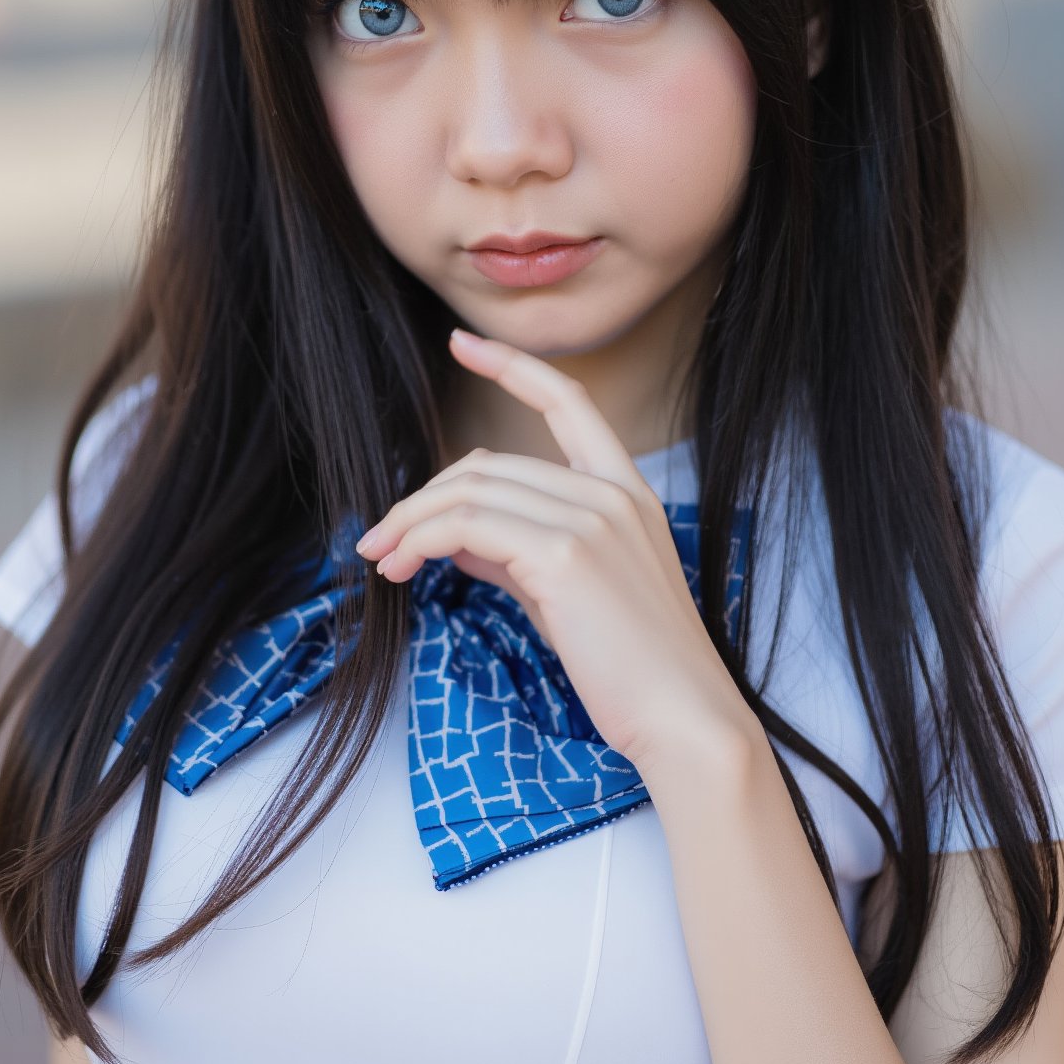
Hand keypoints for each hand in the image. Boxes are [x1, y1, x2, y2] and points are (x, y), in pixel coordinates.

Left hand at [353, 327, 749, 774]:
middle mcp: (611, 493)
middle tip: (379, 542)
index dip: (512, 365)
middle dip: (421, 499)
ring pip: (469, 490)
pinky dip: (421, 540)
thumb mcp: (570, 595)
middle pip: (487, 463)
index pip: (567, 402)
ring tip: (383, 560)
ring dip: (409, 522)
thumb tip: (449, 538)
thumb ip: (517, 553)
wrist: (684, 719)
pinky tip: (406, 569)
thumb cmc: (633, 670)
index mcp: (627, 491)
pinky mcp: (564, 556)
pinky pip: (466, 526)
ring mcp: (591, 520)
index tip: (464, 344)